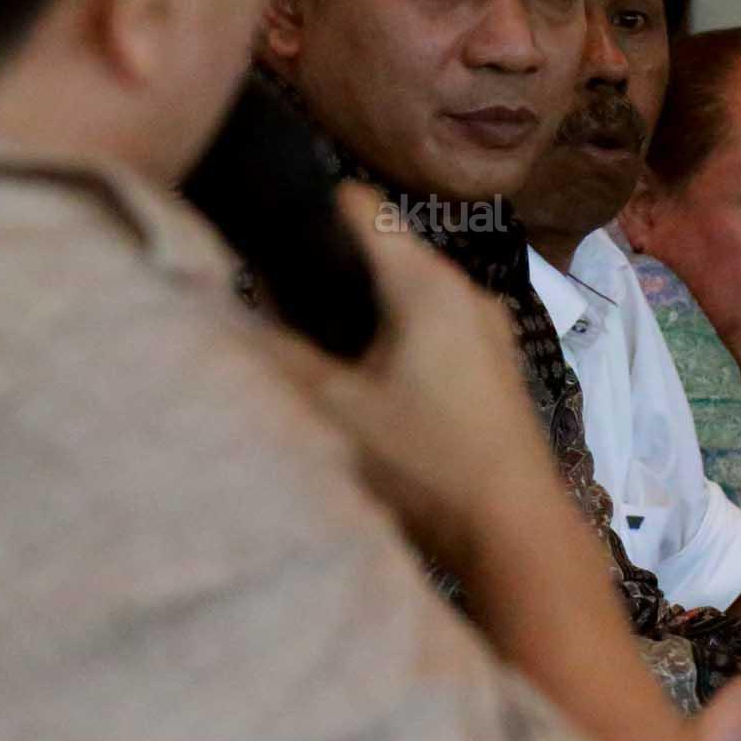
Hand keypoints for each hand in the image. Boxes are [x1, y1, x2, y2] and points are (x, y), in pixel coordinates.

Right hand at [259, 185, 564, 569]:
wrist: (516, 534)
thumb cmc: (427, 464)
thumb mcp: (335, 410)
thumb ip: (277, 354)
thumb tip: (224, 313)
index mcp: (427, 282)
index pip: (360, 207)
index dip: (308, 215)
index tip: (267, 247)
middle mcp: (466, 290)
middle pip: (383, 253)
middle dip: (332, 276)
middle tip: (280, 315)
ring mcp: (490, 330)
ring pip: (410, 295)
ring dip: (365, 315)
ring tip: (320, 357)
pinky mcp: (498, 368)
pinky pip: (437, 330)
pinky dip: (399, 342)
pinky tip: (373, 389)